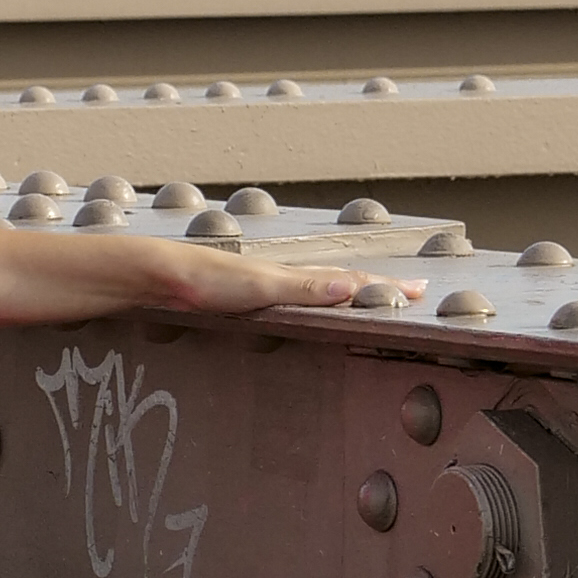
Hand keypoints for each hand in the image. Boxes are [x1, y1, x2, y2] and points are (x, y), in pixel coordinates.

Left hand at [112, 233, 398, 319]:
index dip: (384, 287)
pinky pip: (294, 295)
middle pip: (341, 281)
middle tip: (409, 290)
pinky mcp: (246, 294)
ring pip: (319, 286)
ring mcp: (266, 284)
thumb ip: (305, 289)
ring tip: (371, 293)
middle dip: (375, 286)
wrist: (157, 276)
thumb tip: (351, 287)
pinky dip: (315, 296)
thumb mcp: (260, 287)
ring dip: (348, 289)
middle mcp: (284, 277)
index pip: (351, 282)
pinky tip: (308, 302)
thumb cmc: (203, 281)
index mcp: (294, 276)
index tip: (420, 290)